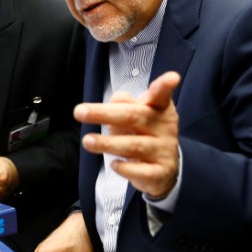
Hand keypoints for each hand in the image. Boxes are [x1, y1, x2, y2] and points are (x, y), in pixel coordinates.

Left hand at [77, 71, 180, 198]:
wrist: (164, 169)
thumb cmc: (145, 133)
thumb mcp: (137, 114)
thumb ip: (125, 104)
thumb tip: (115, 99)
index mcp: (159, 108)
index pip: (161, 95)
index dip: (165, 86)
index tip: (172, 78)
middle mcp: (165, 127)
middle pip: (134, 116)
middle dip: (104, 114)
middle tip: (79, 112)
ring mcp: (164, 150)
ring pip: (133, 145)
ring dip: (107, 143)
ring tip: (87, 141)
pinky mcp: (160, 172)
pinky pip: (139, 171)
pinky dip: (124, 167)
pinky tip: (113, 164)